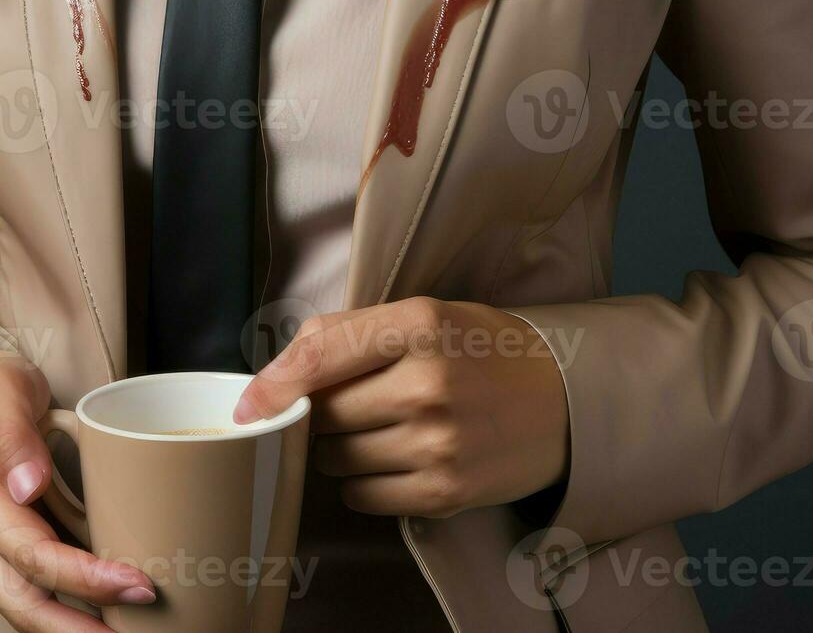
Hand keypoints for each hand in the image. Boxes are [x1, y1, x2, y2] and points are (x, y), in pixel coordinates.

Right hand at [0, 347, 155, 631]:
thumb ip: (11, 433)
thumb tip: (29, 485)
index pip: (30, 552)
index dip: (84, 576)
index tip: (135, 583)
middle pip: (21, 601)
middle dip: (77, 629)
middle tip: (136, 630)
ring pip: (23, 603)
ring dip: (72, 626)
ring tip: (127, 630)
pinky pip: (29, 584)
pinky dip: (67, 603)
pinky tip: (106, 607)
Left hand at [234, 298, 569, 518]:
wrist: (565, 400)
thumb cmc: (482, 352)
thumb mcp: (427, 315)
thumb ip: (350, 332)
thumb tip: (272, 374)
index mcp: (420, 324)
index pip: (320, 354)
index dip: (272, 384)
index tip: (247, 406)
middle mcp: (429, 383)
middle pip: (323, 412)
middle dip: (321, 412)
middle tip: (355, 402)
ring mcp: (438, 442)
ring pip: (337, 458)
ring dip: (340, 449)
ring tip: (381, 429)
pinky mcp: (445, 490)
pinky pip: (362, 496)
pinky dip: (363, 483)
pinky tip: (395, 459)